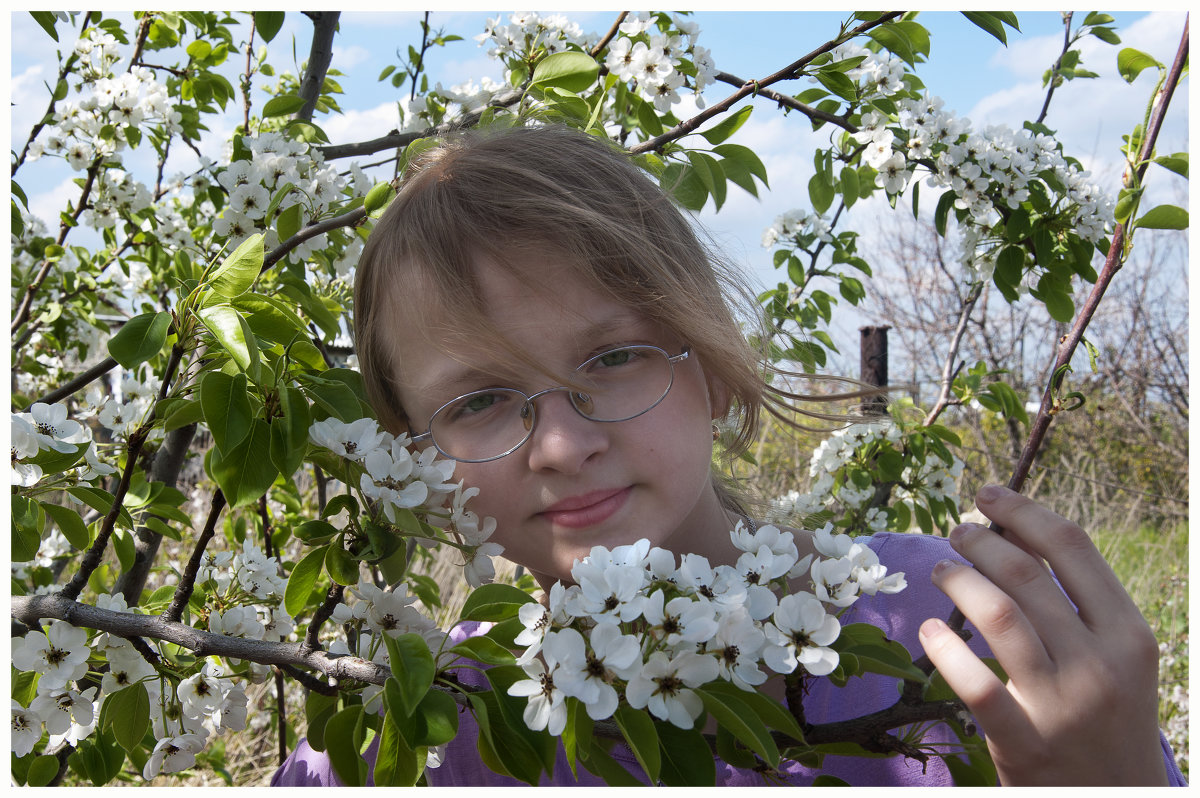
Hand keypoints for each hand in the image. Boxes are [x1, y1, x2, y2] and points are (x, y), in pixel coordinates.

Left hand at [918, 484, 1166, 785]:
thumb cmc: (1107, 717)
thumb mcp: (1114, 659)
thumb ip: (1075, 603)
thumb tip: (1012, 534)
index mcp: (1129, 634)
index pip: (1072, 548)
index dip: (1024, 511)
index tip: (989, 493)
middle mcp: (1100, 665)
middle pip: (1026, 574)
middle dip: (981, 541)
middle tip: (956, 532)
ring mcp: (1064, 706)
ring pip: (998, 615)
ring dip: (959, 580)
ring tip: (941, 570)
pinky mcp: (1026, 745)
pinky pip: (976, 685)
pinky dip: (944, 649)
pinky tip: (929, 631)